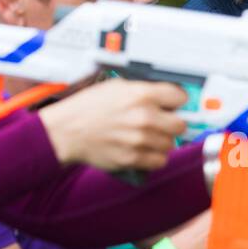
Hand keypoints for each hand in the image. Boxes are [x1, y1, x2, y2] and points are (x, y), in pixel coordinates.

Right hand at [38, 79, 187, 170]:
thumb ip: (143, 91)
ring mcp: (139, 140)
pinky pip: (159, 161)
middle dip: (172, 123)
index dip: (177, 102)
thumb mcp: (116, 87)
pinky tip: (143, 150)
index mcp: (141, 95)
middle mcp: (144, 117)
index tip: (172, 105)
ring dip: (161, 141)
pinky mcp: (133, 158)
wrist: (66, 131)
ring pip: (170, 144)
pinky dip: (154, 157)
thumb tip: (165, 98)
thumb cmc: (88, 108)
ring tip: (146, 137)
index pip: (180, 98)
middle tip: (161, 123)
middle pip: (180, 125)